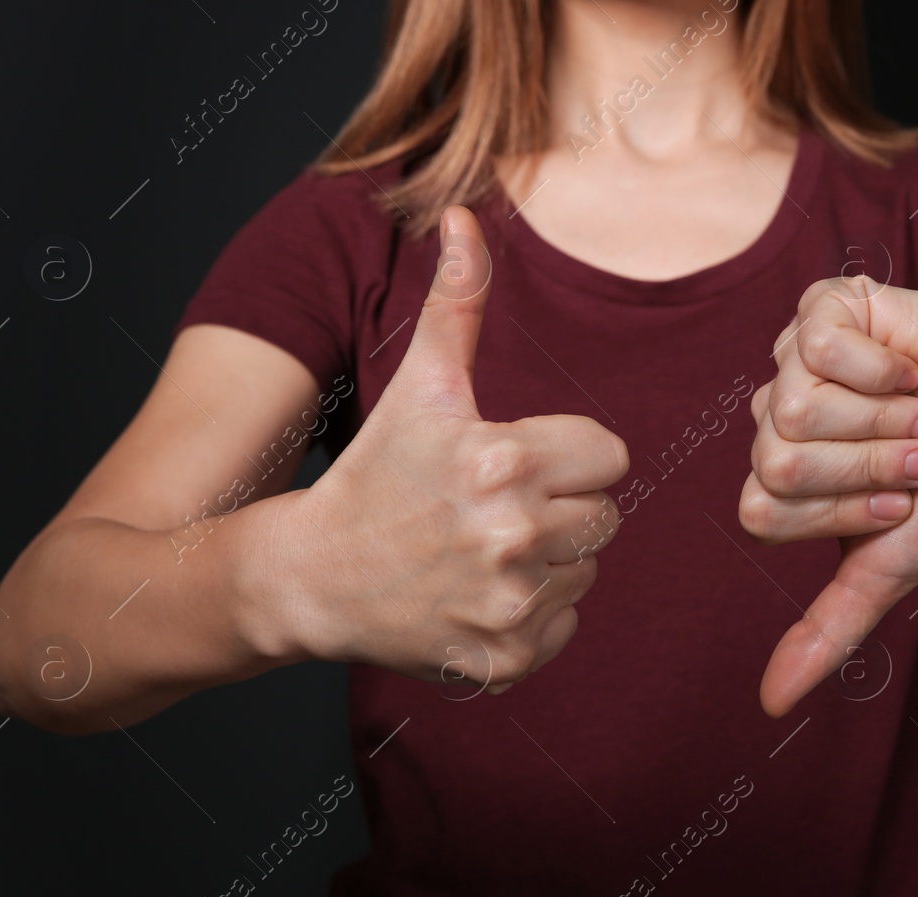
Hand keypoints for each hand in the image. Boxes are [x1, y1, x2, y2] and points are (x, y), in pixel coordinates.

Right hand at [256, 206, 629, 694]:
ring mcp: (508, 605)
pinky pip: (568, 626)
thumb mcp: (420, 386)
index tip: (512, 462)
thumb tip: (465, 215)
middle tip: (490, 509)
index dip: (566, 455)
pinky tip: (477, 596)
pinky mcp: (504, 660)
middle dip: (559, 506)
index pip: (610, 454)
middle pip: (605, 514)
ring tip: (479, 551)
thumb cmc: (371, 474)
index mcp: (502, 459)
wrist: (307, 579)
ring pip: (589, 570)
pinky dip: (534, 615)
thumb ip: (458, 302)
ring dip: (549, 561)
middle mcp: (511, 536)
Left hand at [740, 275, 917, 715]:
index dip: (844, 512)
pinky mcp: (822, 309)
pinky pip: (819, 346)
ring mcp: (792, 359)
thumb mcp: (890, 566)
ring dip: (882, 422)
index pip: (764, 511)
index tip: (902, 503)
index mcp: (780, 476)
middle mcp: (775, 417)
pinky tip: (909, 368)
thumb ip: (828, 631)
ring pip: (794, 407)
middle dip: (869, 468)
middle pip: (776, 461)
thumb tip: (772, 703)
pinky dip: (883, 369)